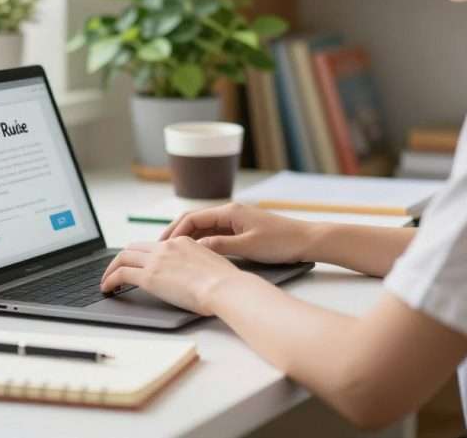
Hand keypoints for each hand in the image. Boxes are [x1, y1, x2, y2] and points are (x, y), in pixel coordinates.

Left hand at [99, 237, 243, 315]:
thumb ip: (198, 265)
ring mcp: (157, 260)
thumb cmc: (226, 284)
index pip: (154, 245)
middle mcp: (167, 247)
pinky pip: (121, 273)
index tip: (137, 263)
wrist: (225, 287)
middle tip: (116, 271)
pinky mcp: (149, 276)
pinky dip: (110, 279)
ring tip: (107, 281)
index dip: (141, 254)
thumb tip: (196, 276)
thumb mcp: (212, 265)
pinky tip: (108, 288)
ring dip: (112, 269)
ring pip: (123, 257)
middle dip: (122, 258)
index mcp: (183, 242)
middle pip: (134, 247)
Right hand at [160, 203, 315, 264]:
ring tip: (172, 253)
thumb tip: (195, 247)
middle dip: (176, 233)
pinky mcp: (241, 229)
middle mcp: (230, 212)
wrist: (307, 240)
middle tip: (159, 249)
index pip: (193, 218)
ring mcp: (235, 220)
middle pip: (194, 220)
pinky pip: (214, 233)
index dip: (175, 232)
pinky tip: (195, 254)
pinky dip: (201, 242)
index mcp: (229, 211)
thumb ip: (220, 245)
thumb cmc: (281, 242)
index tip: (163, 246)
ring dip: (187, 238)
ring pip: (203, 227)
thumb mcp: (248, 246)